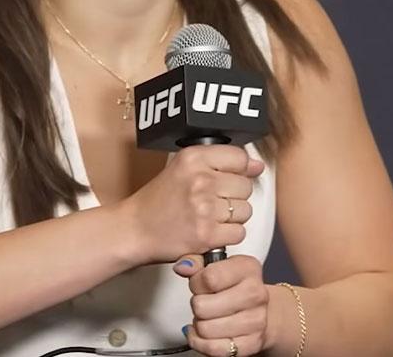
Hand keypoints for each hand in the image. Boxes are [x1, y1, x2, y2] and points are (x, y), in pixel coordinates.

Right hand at [121, 145, 264, 264]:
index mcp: (193, 158)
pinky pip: (239, 233)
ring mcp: (204, 208)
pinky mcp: (207, 235)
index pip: (240, 157)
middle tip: (210, 201)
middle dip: (233, 196)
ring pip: (245, 211)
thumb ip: (221, 162)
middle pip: (246, 186)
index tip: (226, 178)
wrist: (135, 229)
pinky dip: (227, 235)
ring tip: (208, 216)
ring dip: (231, 217)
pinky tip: (209, 230)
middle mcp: (199, 180)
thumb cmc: (158, 201)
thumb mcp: (183, 168)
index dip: (237, 170)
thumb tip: (257, 166)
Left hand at [172, 254, 268, 356]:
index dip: (195, 283)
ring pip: (205, 329)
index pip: (208, 278)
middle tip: (203, 302)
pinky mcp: (252, 343)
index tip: (199, 284)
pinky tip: (202, 333)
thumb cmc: (235, 286)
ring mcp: (256, 320)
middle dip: (196, 305)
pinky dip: (200, 342)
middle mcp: (255, 293)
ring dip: (199, 324)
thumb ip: (196, 262)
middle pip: (203, 306)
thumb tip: (183, 266)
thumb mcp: (217, 265)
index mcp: (247, 268)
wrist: (261, 310)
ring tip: (206, 316)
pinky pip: (214, 349)